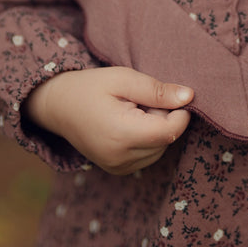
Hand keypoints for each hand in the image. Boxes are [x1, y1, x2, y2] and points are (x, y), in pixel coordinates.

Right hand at [24, 66, 193, 174]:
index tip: (173, 95)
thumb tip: (189, 97)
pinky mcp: (117, 170)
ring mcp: (117, 167)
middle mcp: (120, 158)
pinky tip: (129, 123)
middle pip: (166, 140)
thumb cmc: (91, 86)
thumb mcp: (123, 78)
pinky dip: (147, 139)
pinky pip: (148, 156)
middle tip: (141, 100)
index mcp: (120, 134)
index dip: (180, 113)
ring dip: (156, 129)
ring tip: (133, 110)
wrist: (58, 106)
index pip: (169, 132)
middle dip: (164, 118)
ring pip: (159, 149)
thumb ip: (157, 90)